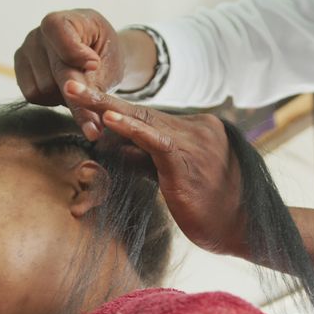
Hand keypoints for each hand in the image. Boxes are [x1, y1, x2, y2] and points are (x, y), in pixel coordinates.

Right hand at [15, 9, 123, 139]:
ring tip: (77, 86)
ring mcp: (26, 50)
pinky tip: (62, 89)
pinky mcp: (20, 69)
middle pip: (55, 70)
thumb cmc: (105, 57)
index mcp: (65, 20)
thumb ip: (92, 81)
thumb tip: (73, 93)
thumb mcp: (108, 65)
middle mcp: (39, 33)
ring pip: (43, 88)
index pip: (59, 32)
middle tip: (94, 109)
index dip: (75, 53)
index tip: (94, 65)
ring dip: (63, 95)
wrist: (94, 57)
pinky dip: (51, 99)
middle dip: (76, 90)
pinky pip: (33, 95)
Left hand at [63, 80, 248, 256]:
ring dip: (106, 107)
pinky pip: (156, 142)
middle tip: (70, 85)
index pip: (147, 114)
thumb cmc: (211, 208)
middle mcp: (198, 129)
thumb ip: (146, 159)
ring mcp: (195, 144)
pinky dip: (131, 130)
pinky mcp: (188, 163)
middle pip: (142, 110)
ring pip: (144, 120)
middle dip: (102, 98)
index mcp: (196, 129)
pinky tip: (109, 120)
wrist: (243, 229)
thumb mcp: (173, 177)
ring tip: (77, 95)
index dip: (113, 106)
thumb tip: (117, 147)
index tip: (85, 95)